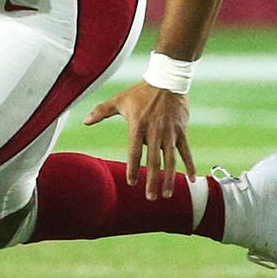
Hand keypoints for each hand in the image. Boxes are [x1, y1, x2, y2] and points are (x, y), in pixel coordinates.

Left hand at [83, 80, 193, 196]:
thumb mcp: (120, 100)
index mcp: (138, 126)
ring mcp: (170, 132)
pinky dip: (190, 165)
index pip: (135, 152)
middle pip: (154, 160)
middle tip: (151, 197)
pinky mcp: (181, 131)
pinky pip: (186, 151)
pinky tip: (191, 179)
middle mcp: (155, 132)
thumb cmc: (141, 92)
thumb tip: (85, 121)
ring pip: (170, 160)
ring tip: (167, 194)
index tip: (132, 182)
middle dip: (153, 180)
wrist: (167, 80)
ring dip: (169, 178)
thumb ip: (102, 112)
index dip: (133, 168)